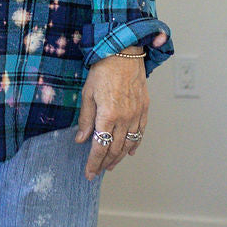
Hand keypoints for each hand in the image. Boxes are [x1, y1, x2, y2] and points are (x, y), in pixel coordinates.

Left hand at [74, 52, 148, 178]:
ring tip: (111, 165)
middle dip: (105, 163)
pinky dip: (135, 144)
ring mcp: (136, 114)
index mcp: (107, 116)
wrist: (123, 53)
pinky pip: (141, 132)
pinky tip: (129, 151)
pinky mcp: (144, 108)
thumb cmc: (102, 70)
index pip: (100, 147)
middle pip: (115, 149)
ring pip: (129, 144)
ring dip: (119, 157)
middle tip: (98, 171)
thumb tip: (81, 139)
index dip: (94, 163)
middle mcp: (124, 118)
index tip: (89, 173)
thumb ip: (85, 119)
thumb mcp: (87, 94)